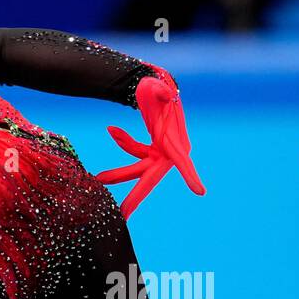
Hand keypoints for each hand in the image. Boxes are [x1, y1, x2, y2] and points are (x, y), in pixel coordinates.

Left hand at [96, 75, 205, 218]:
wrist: (153, 83)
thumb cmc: (156, 85)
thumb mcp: (157, 86)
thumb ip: (161, 91)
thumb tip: (167, 93)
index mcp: (173, 141)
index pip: (182, 160)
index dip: (190, 175)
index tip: (200, 190)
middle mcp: (169, 151)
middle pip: (148, 177)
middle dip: (134, 198)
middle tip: (122, 215)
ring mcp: (160, 152)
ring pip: (137, 168)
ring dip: (117, 173)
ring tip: (97, 177)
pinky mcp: (152, 150)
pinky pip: (135, 153)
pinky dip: (123, 141)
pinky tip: (112, 129)